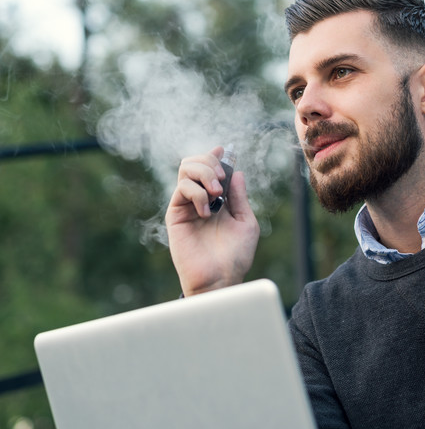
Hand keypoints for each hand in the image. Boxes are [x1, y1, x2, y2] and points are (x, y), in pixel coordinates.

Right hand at [165, 145, 259, 295]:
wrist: (220, 279)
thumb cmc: (235, 256)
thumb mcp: (246, 222)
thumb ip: (239, 197)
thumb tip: (237, 172)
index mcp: (218, 200)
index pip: (211, 168)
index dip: (216, 155)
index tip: (225, 150)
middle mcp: (200, 199)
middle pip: (195, 162)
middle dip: (210, 162)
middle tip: (222, 180)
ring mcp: (186, 205)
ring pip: (185, 169)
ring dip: (204, 173)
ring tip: (217, 193)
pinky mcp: (175, 214)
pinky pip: (182, 188)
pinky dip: (198, 193)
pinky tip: (207, 212)